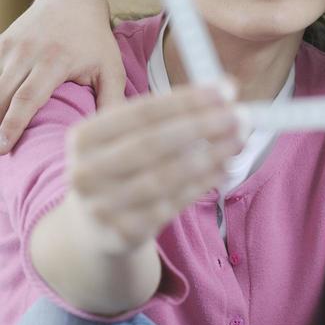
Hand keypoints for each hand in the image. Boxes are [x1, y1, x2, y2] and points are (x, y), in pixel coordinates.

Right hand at [0, 0, 124, 152]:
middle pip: (2, 95)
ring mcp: (12, 45)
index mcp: (55, 60)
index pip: (27, 98)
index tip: (4, 149)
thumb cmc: (95, 42)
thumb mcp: (111, 68)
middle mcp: (28, 51)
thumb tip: (114, 133)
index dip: (13, 125)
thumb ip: (112, 100)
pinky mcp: (1, 41)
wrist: (73, 3)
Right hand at [66, 84, 242, 252]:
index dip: (186, 100)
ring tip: (239, 140)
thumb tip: (224, 90)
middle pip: (153, 143)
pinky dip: (203, 184)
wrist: (93, 228)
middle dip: (202, 126)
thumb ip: (169, 113)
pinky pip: (172, 205)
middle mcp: (86, 172)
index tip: (226, 90)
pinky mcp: (124, 233)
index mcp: (83, 138)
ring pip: (166, 177)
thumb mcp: (126, 137)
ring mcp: (102, 207)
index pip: (141, 112)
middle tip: (241, 115)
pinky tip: (224, 168)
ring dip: (210, 156)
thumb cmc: (121, 166)